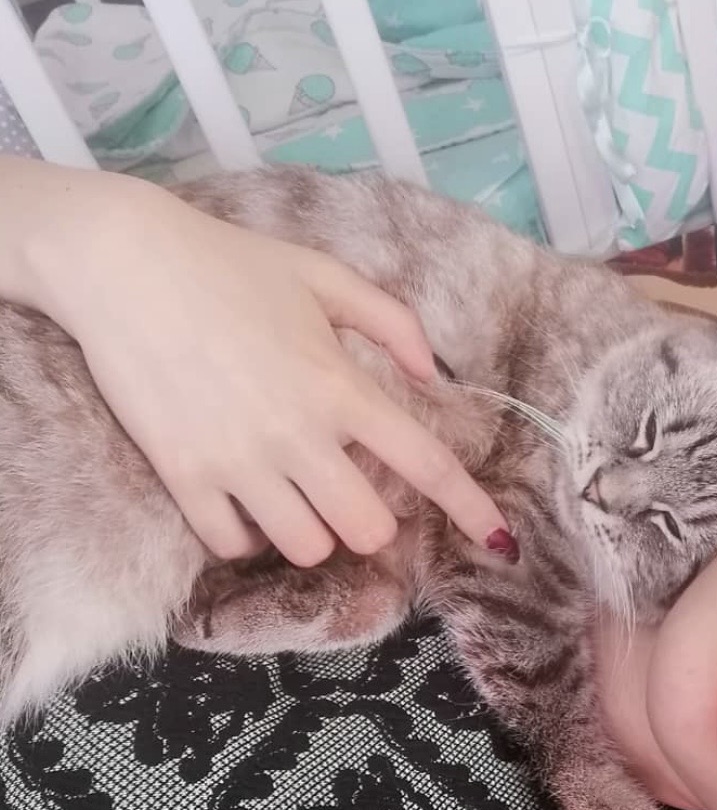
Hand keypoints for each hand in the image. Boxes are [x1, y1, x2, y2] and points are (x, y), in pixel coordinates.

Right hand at [28, 177, 509, 565]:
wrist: (123, 263)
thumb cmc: (228, 262)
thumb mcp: (323, 274)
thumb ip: (389, 321)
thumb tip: (429, 373)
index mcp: (341, 386)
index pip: (426, 464)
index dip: (471, 510)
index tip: (501, 541)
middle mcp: (299, 435)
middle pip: (367, 528)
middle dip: (371, 522)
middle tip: (348, 493)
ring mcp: (240, 461)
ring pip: (306, 547)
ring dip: (310, 532)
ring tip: (292, 496)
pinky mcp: (184, 476)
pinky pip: (233, 545)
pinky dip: (246, 535)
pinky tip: (243, 502)